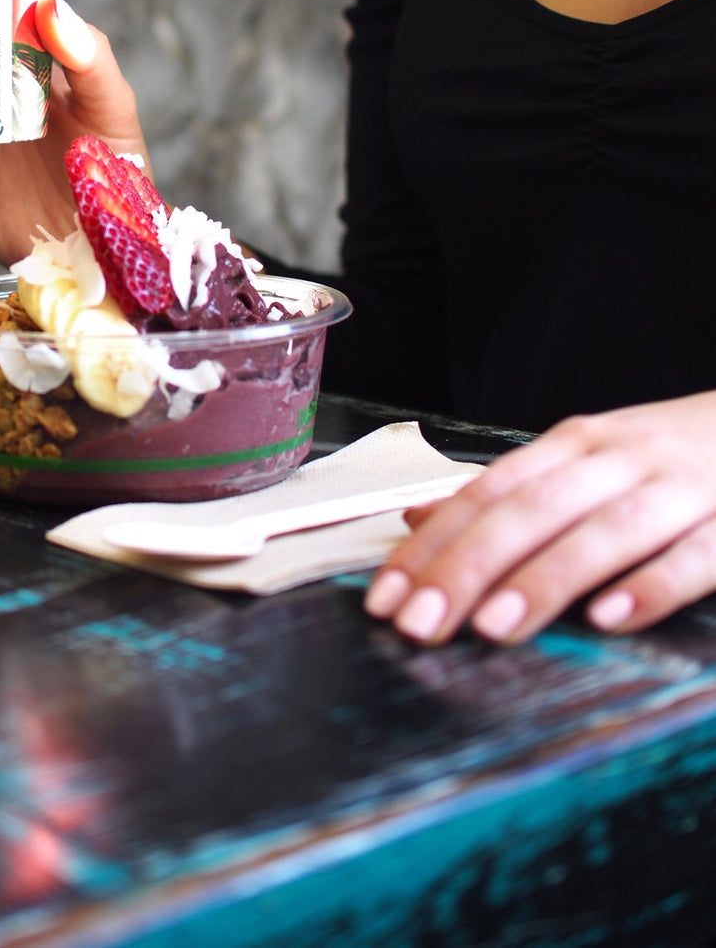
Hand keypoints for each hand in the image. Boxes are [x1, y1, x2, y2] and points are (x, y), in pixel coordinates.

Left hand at [363, 392, 715, 642]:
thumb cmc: (667, 458)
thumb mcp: (584, 461)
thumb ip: (509, 493)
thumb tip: (418, 522)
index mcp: (573, 446)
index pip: (487, 494)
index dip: (434, 545)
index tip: (386, 595)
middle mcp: (617, 462)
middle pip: (531, 513)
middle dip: (468, 568)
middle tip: (419, 623)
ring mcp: (678, 491)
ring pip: (603, 533)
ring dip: (545, 579)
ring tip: (493, 626)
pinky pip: (692, 559)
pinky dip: (650, 587)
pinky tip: (611, 618)